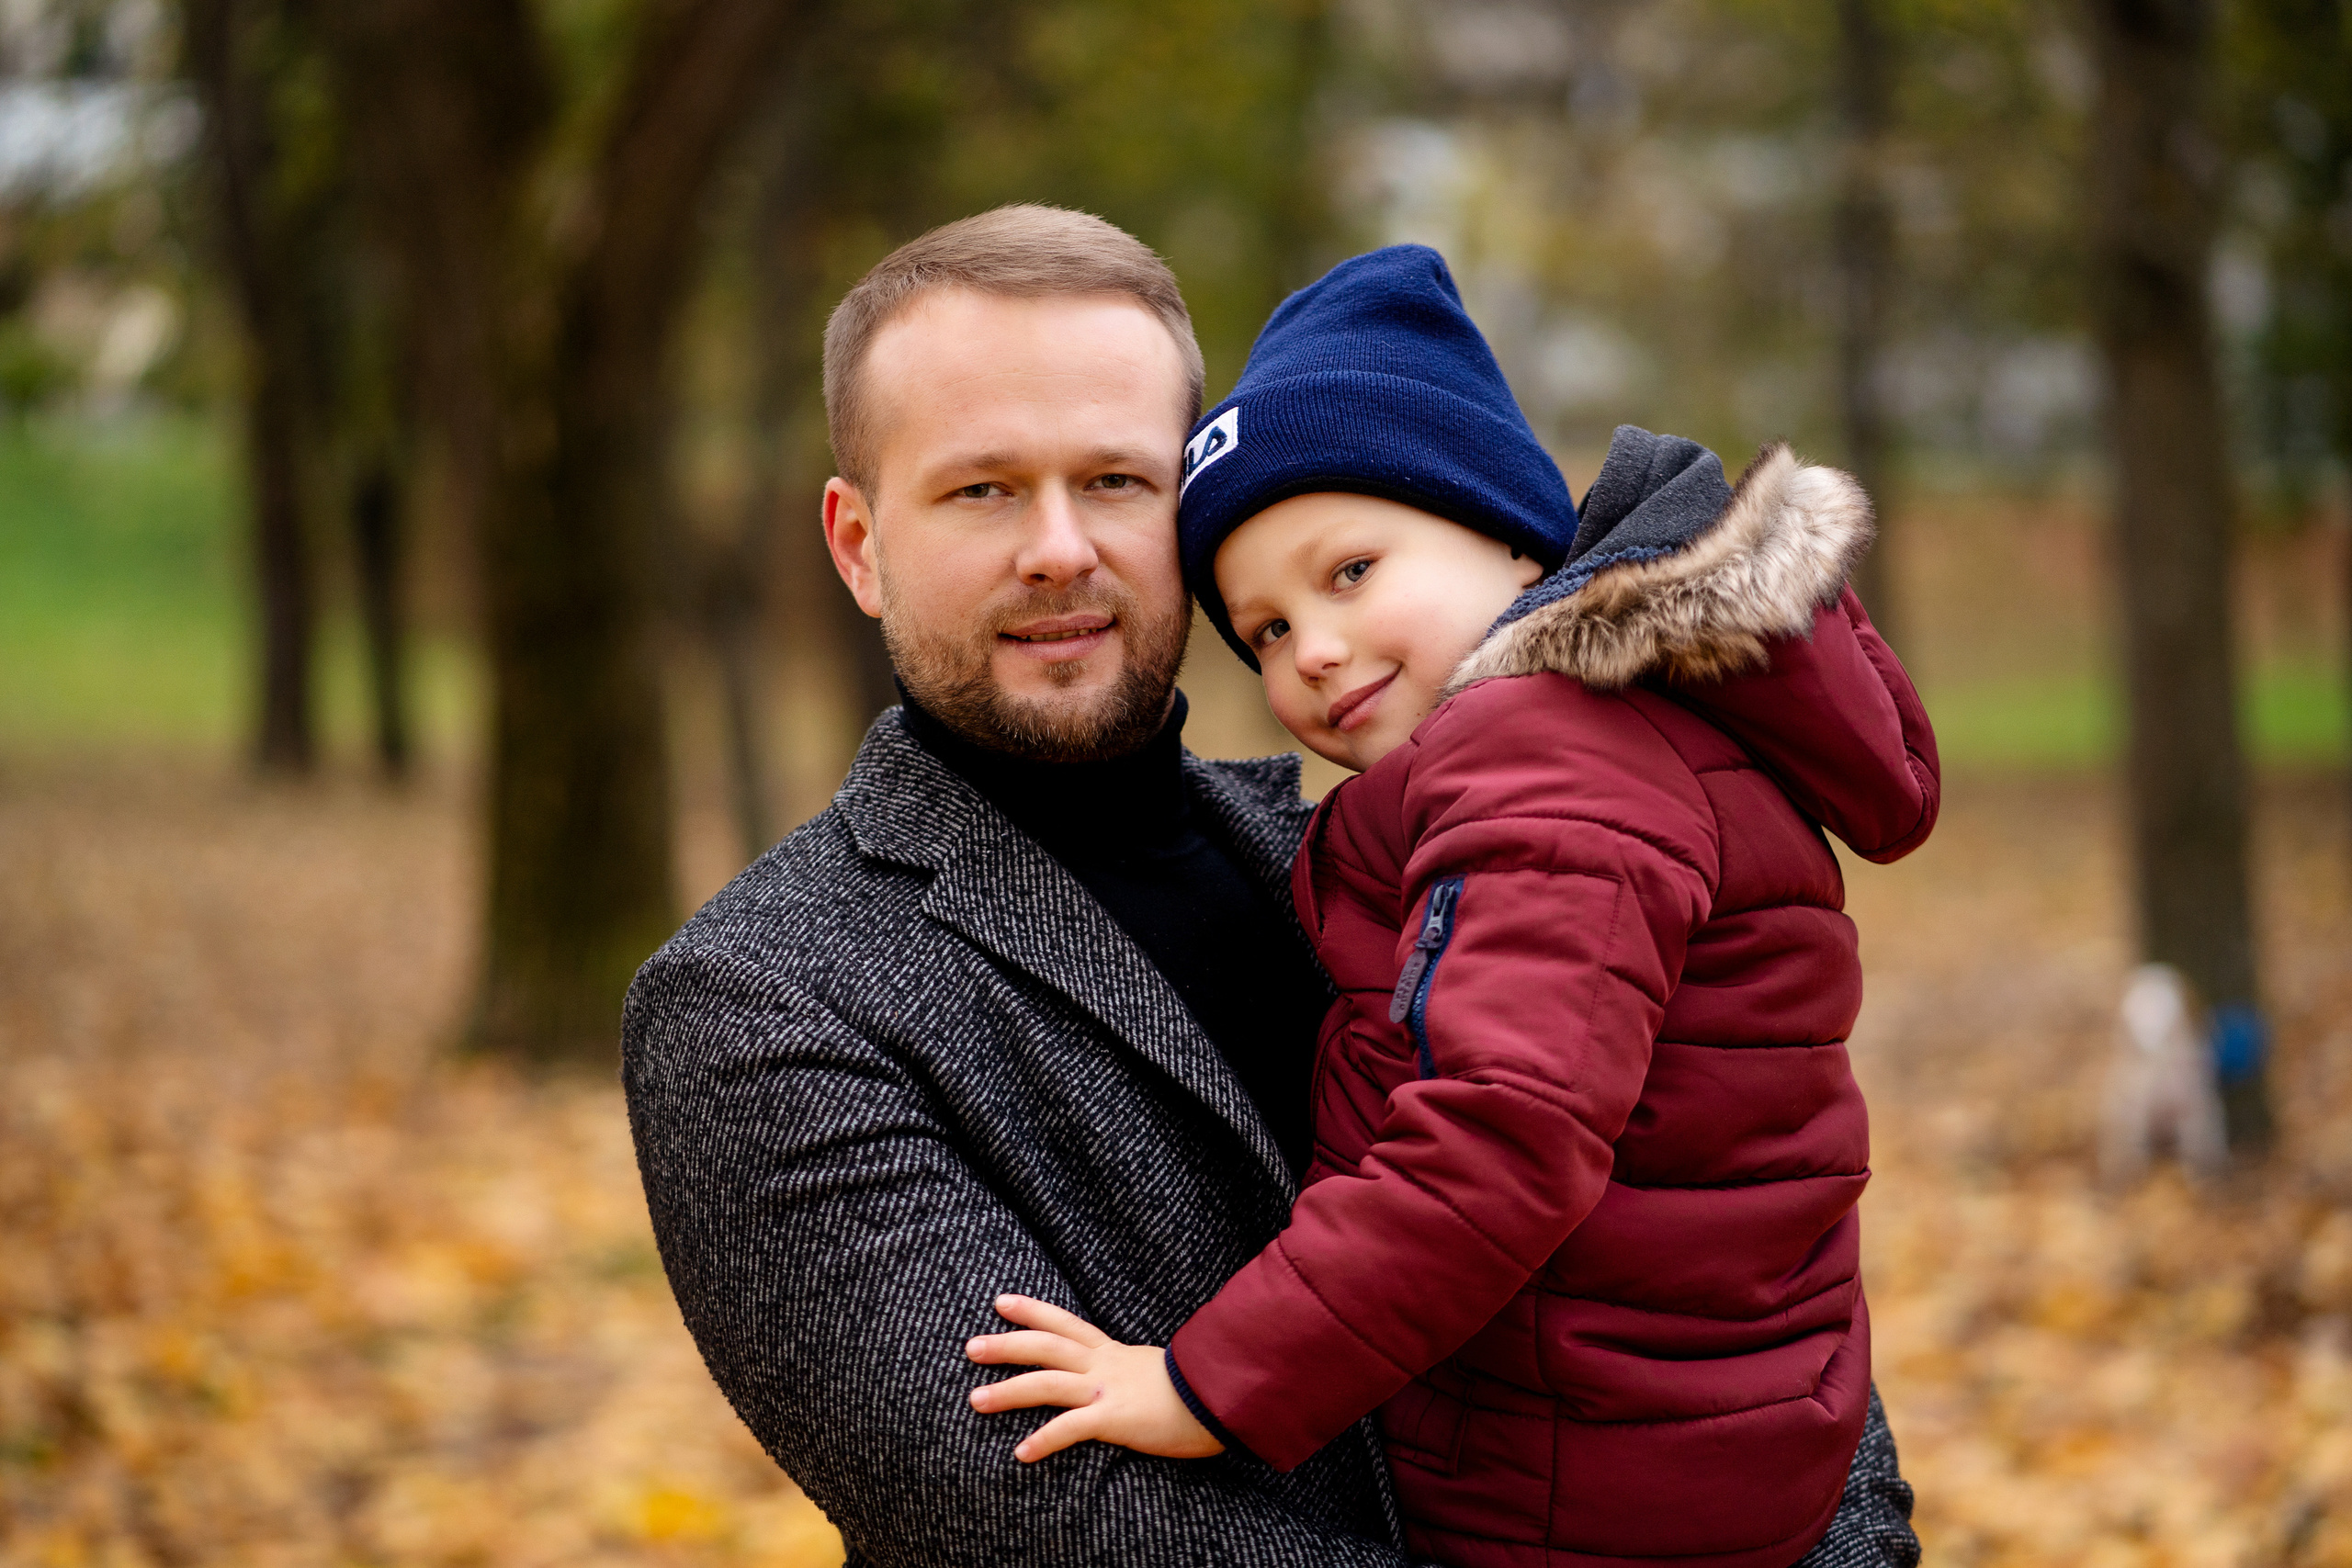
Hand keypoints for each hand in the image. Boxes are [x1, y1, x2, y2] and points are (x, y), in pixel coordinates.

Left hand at [965, 1294, 1225, 1462]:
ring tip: (975, 1400)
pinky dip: (1044, 1440)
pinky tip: (1021, 1452)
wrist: (1224, 1396)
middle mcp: (1104, 1364)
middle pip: (1046, 1347)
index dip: (1032, 1311)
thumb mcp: (1157, 1370)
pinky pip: (1071, 1428)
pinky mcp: (1115, 1418)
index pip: (1065, 1323)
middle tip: (971, 1347)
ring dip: (1008, 1391)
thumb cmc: (1196, 1388)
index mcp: (1112, 1351)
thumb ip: (1131, 1371)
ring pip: (1047, 1383)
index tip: (1000, 1302)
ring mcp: (1107, 1389)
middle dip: (1006, 1346)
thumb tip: (1122, 1378)